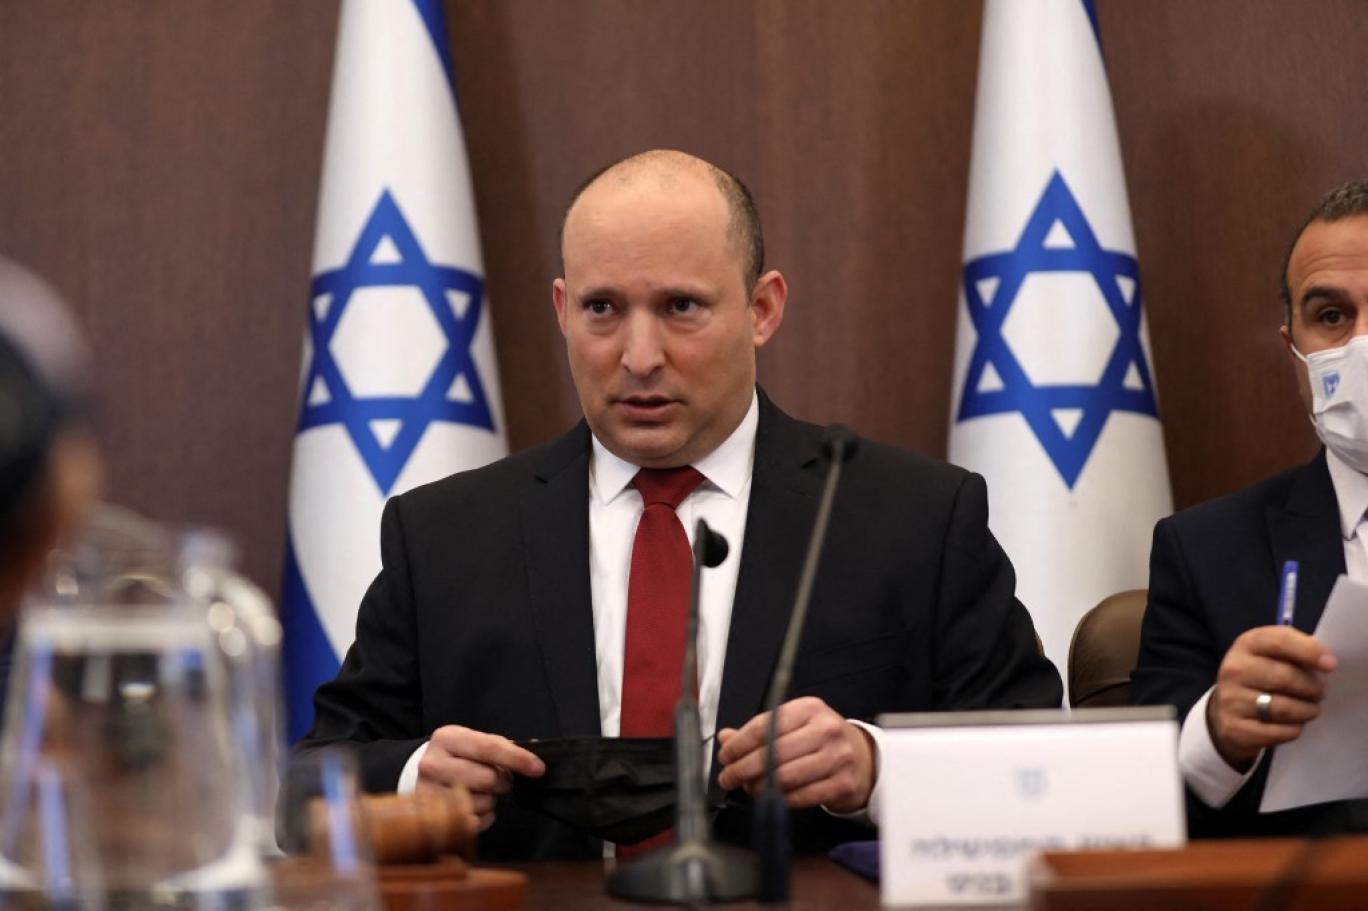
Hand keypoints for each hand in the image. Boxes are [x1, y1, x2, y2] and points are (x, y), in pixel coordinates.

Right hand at [416, 725, 544, 831]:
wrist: (422, 774)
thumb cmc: (458, 757)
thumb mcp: (474, 743)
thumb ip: (501, 748)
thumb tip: (535, 762)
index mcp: (447, 738)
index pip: (490, 748)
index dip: (518, 759)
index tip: (539, 768)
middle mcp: (433, 764)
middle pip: (488, 779)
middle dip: (501, 781)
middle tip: (496, 779)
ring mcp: (429, 793)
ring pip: (483, 802)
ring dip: (490, 800)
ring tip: (479, 792)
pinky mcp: (432, 819)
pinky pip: (474, 823)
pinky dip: (482, 816)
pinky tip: (474, 806)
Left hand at [715, 696, 875, 814]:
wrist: (863, 758)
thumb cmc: (821, 740)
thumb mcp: (793, 725)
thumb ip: (759, 731)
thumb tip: (726, 738)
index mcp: (808, 709)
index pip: (765, 725)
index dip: (739, 744)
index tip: (725, 757)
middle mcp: (825, 729)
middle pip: (773, 752)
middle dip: (743, 768)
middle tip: (728, 778)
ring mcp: (837, 757)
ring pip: (786, 777)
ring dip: (760, 787)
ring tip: (749, 788)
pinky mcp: (843, 783)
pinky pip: (802, 796)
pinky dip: (782, 800)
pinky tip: (773, 797)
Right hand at [1207, 626, 1336, 770]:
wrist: (1225, 712)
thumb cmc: (1260, 678)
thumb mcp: (1271, 655)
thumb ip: (1296, 651)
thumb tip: (1326, 662)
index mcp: (1246, 645)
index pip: (1279, 641)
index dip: (1309, 651)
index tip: (1330, 665)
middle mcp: (1234, 670)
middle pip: (1285, 677)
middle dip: (1312, 687)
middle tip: (1320, 692)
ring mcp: (1231, 700)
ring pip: (1284, 708)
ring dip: (1307, 710)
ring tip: (1310, 709)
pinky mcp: (1235, 728)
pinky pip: (1280, 731)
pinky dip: (1294, 729)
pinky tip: (1293, 724)